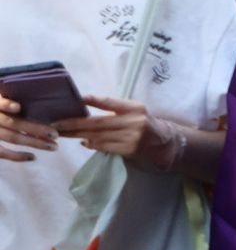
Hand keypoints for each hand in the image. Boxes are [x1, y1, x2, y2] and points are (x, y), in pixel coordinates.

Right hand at [0, 96, 54, 159]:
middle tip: (55, 134)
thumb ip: (14, 99)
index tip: (18, 107)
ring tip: (54, 146)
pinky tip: (33, 157)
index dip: (6, 105)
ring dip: (34, 142)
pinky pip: (2, 153)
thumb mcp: (5, 99)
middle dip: (34, 128)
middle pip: (12, 122)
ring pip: (12, 137)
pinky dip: (17, 156)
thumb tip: (40, 96)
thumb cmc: (5, 109)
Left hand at [52, 96, 182, 170]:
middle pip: (98, 122)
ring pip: (98, 135)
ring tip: (62, 133)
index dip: (94, 100)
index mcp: (135, 108)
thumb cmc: (143, 125)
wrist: (165, 144)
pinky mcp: (130, 149)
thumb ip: (114, 108)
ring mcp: (132, 136)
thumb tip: (85, 104)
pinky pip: (105, 146)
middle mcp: (134, 120)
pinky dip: (92, 144)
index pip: (111, 102)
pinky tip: (83, 141)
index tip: (77, 100)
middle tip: (57, 124)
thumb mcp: (133, 111)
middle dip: (74, 123)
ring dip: (78, 134)